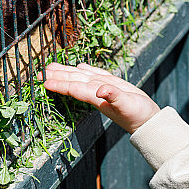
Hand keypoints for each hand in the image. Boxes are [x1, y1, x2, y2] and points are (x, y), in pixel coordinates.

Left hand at [43, 62, 160, 133]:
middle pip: (73, 82)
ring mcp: (104, 90)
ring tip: (52, 68)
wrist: (149, 122)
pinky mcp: (113, 86)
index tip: (44, 81)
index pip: (74, 88)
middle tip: (40, 72)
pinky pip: (96, 76)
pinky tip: (80, 67)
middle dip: (57, 77)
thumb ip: (114, 96)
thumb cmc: (139, 116)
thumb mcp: (128, 105)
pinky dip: (86, 70)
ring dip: (67, 72)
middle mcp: (97, 93)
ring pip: (81, 78)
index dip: (59, 84)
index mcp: (98, 98)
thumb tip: (101, 89)